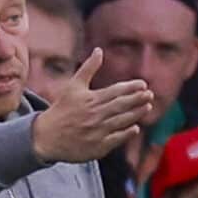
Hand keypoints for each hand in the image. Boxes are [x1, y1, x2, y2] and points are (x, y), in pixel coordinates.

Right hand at [30, 49, 151, 164]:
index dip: (131, 87)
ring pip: (122, 121)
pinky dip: (126, 133)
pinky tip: (135, 128)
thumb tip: (99, 50)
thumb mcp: (73, 86)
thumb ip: (89, 68)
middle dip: (138, 99)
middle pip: (122, 105)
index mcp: (90, 99)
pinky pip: (116, 139)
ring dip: (136, 114)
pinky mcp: (97, 147)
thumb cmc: (62, 109)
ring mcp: (97, 131)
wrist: (48, 137)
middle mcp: (95, 115)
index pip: (116, 91)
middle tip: (150, 94)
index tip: (143, 84)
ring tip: (148, 107)